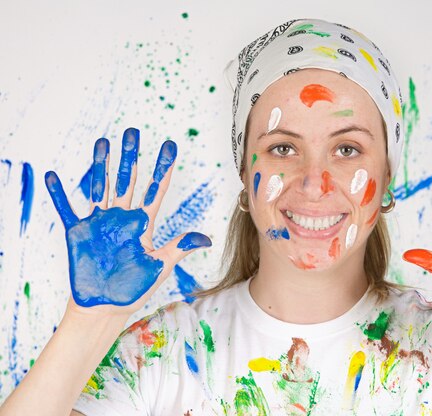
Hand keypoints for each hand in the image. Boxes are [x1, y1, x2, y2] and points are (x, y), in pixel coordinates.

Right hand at [45, 128, 210, 313]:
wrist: (106, 308)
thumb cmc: (134, 288)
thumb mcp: (160, 266)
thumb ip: (178, 247)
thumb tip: (206, 238)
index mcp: (142, 224)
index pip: (156, 190)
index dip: (163, 168)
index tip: (169, 147)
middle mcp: (121, 218)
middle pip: (127, 180)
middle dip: (130, 157)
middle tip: (133, 132)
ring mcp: (99, 223)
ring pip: (100, 187)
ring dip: (100, 165)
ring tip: (103, 142)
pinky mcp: (78, 233)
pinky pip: (67, 209)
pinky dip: (59, 194)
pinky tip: (52, 176)